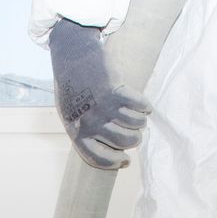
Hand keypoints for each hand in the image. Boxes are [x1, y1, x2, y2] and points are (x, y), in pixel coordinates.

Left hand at [48, 19, 150, 169]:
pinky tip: (143, 105)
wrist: (72, 56)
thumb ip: (87, 132)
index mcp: (77, 132)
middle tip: (135, 133)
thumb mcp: (72, 115)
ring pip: (135, 125)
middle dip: (135, 139)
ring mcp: (104, 107)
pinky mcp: (116, 91)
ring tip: (139, 116)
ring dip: (141, 122)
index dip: (115, 161)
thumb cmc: (72, 88)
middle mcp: (90, 122)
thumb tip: (110, 147)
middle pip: (124, 142)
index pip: (98, 158)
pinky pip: (140, 106)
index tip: (125, 160)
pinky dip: (145, 106)